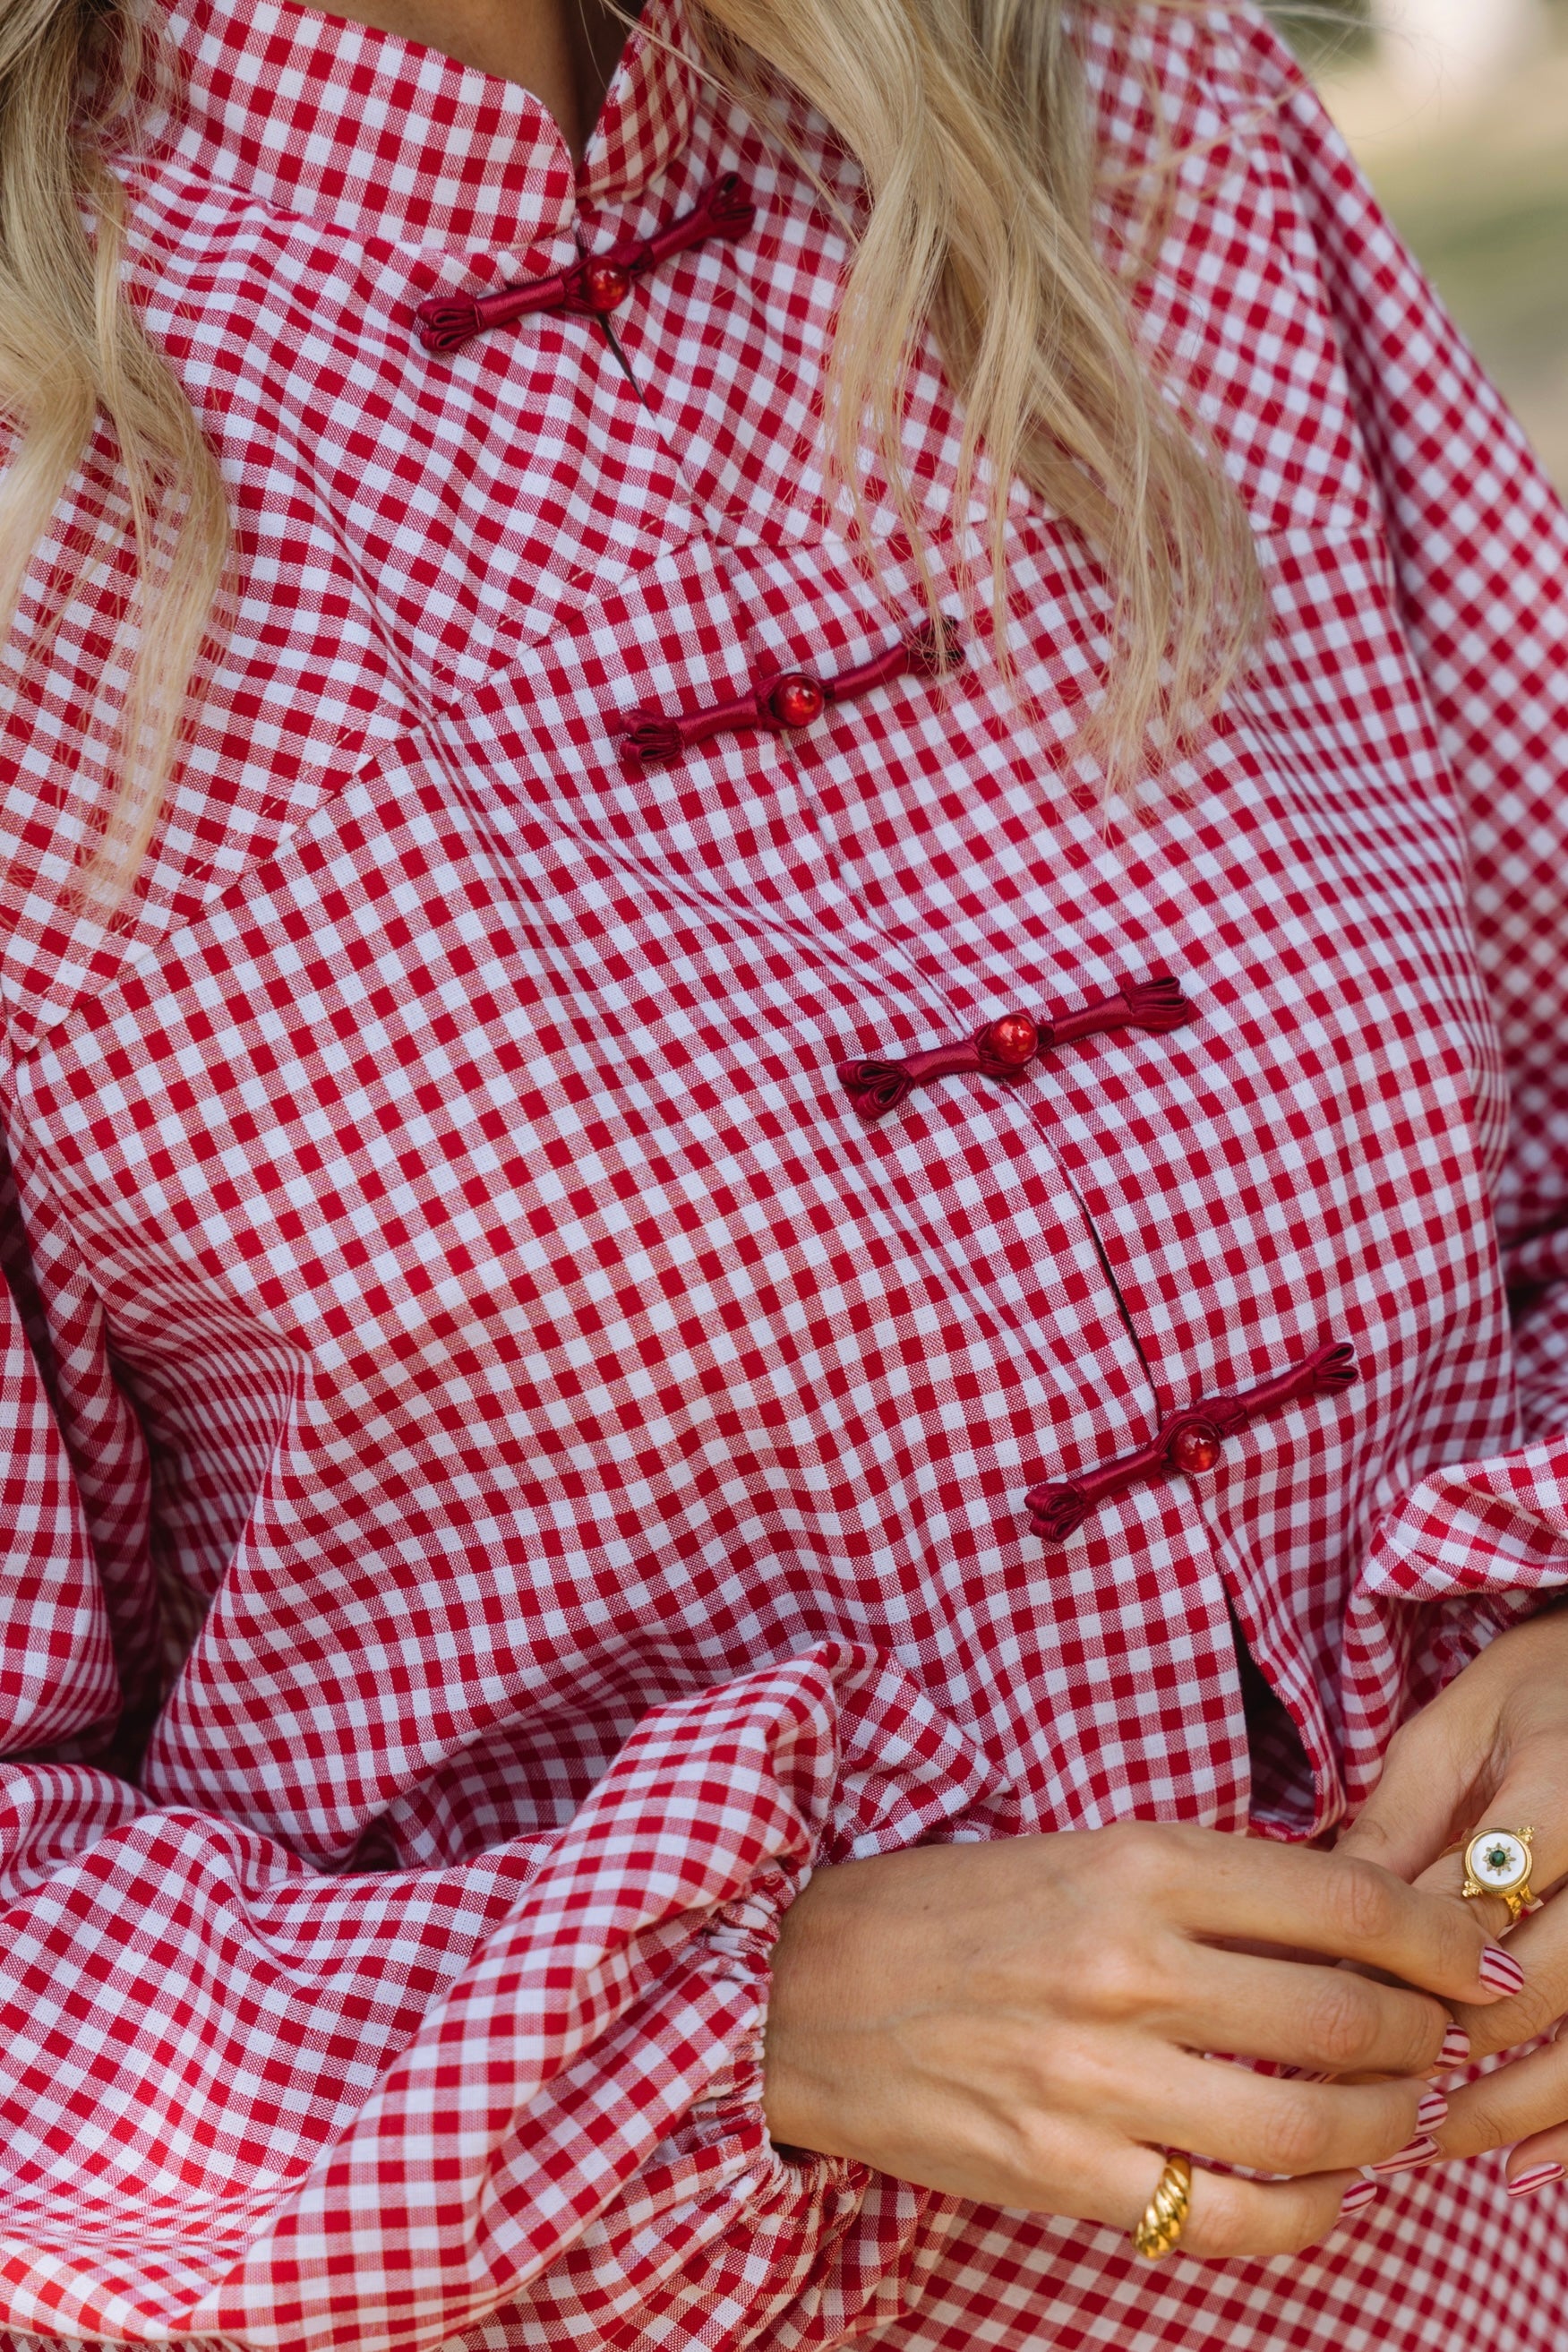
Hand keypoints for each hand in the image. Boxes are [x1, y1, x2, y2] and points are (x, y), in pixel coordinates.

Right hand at [762, 1823, 1510, 2256]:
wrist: (800, 1986)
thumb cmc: (950, 1909)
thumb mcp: (1080, 1851)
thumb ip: (1204, 1886)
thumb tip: (1344, 1925)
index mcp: (1135, 1864)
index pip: (1339, 1897)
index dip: (1434, 1935)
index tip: (1470, 1957)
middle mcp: (1125, 1963)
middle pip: (1343, 2017)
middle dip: (1420, 2037)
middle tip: (1431, 2039)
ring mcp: (1094, 2076)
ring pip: (1306, 2128)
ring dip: (1382, 2130)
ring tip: (1392, 2117)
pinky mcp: (1063, 2169)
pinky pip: (1228, 2216)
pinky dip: (1307, 2215)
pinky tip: (1323, 2192)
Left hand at [1339, 1611, 1567, 2195]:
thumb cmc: (1534, 1696)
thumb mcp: (1455, 1732)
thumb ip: (1401, 1825)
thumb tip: (1320, 1917)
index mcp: (1565, 1790)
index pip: (1477, 1900)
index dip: (1404, 1963)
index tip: (1331, 2007)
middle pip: (1541, 1985)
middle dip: (1452, 2045)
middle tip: (1365, 2091)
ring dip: (1513, 2106)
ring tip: (1429, 2144)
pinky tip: (1522, 2168)